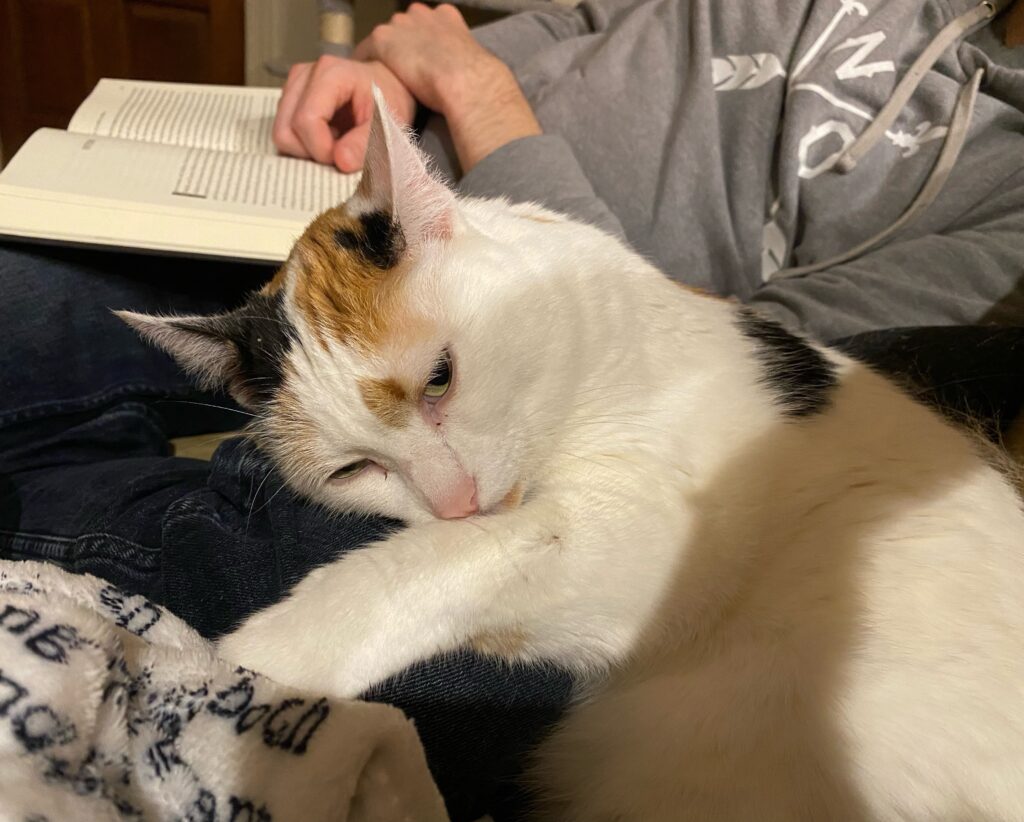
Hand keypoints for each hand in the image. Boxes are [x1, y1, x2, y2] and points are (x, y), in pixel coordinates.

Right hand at [273, 57, 414, 171]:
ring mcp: (294, 86)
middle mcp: (304, 75)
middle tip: (340, 154)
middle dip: (311, 154)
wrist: (387, 85)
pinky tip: (328, 139)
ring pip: (282, 134)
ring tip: (336, 145)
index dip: (321, 150)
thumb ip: (364, 143)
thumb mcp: (386, 124)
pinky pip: (286, 134)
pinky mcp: (290, 99)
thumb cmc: (388, 100)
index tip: (343, 160)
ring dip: (307, 150)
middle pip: (285, 131)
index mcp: (330, 74)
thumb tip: (340, 162)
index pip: (306, 121)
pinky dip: (305, 145)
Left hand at [355, 3, 540, 171]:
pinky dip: (364, 66)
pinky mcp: (384, 38)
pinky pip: (366, 51)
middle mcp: (423, 14)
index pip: (424, 28)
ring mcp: (401, 24)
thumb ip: (460, 64)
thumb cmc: (478, 82)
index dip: (419, 47)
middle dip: (399, 49)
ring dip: (381, 59)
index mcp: (447, 18)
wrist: (467, 81)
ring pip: (383, 40)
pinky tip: (363, 83)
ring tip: (378, 82)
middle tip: (397, 75)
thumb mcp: (472, 65)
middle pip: (402, 29)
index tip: (417, 64)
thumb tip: (463, 83)